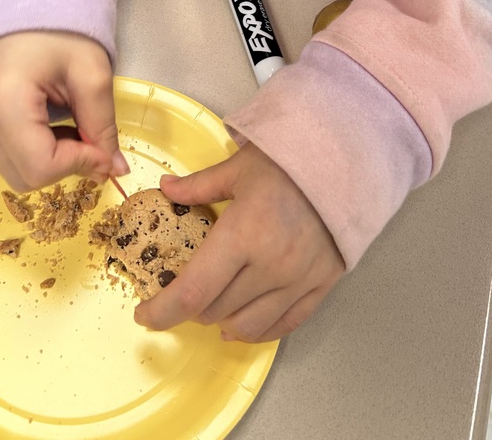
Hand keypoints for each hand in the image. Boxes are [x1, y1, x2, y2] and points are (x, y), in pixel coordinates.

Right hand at [0, 31, 129, 191]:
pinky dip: (33, 152)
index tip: (104, 149)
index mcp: (2, 102)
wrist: (24, 0)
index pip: (40, 167)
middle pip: (25, 177)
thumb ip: (103, 126)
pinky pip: (4, 155)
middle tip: (87, 133)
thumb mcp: (93, 73)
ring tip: (66, 122)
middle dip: (65, 164)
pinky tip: (47, 123)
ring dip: (49, 160)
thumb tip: (115, 170)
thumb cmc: (61, 29)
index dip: (80, 164)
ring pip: (14, 172)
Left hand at [133, 144, 343, 341]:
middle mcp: (270, 265)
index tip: (144, 313)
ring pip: (247, 325)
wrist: (347, 163)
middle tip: (179, 292)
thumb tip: (165, 188)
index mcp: (243, 234)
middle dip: (189, 307)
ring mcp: (298, 280)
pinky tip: (242, 324)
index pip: (193, 291)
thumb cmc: (289, 161)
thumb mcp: (239, 168)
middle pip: (215, 310)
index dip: (162, 310)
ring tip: (210, 309)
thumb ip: (199, 186)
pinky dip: (257, 330)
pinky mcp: (320, 286)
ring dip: (220, 322)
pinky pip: (283, 325)